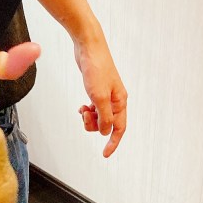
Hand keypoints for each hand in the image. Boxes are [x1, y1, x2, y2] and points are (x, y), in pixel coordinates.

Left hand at [74, 36, 126, 156]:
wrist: (89, 47)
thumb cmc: (96, 68)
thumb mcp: (99, 97)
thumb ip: (104, 117)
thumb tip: (106, 132)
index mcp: (120, 102)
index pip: (119, 128)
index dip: (113, 143)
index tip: (105, 154)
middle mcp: (116, 100)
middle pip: (107, 124)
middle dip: (95, 125)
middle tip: (85, 117)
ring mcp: (106, 95)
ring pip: (99, 117)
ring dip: (89, 118)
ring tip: (83, 109)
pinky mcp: (97, 90)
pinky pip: (94, 108)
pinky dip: (87, 110)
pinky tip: (82, 106)